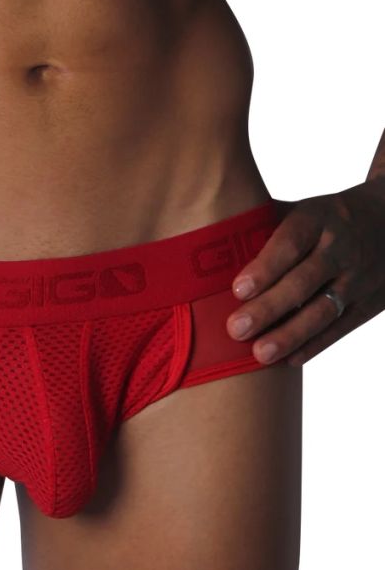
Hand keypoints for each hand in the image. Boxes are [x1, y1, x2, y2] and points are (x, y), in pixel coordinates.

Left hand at [226, 177, 384, 366]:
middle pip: (305, 281)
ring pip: (325, 310)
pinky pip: (342, 328)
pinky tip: (287, 361)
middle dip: (270, 308)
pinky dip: (315, 346)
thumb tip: (202, 242)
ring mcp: (360, 277)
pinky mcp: (371, 303)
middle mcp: (343, 247)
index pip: (291, 243)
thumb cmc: (323, 218)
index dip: (265, 267)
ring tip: (259, 354)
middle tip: (235, 329)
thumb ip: (259, 224)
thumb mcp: (299, 208)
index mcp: (319, 218)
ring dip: (291, 335)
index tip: (237, 289)